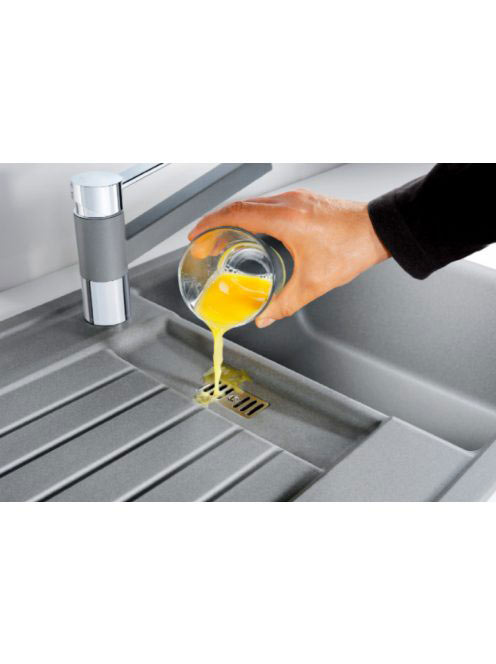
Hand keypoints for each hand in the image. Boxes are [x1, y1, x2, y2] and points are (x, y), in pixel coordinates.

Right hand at [188, 189, 389, 327]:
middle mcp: (288, 202)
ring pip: (254, 202)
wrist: (379, 230)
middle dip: (217, 222)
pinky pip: (268, 202)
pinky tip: (252, 229)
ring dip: (235, 217)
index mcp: (286, 218)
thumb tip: (265, 317)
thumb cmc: (352, 248)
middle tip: (205, 240)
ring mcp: (296, 198)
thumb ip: (284, 303)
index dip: (211, 224)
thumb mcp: (314, 283)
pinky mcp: (304, 200)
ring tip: (224, 235)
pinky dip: (252, 214)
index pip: (236, 214)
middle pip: (240, 206)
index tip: (197, 235)